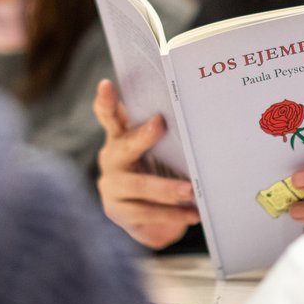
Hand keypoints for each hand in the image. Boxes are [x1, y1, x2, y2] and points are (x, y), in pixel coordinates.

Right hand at [92, 79, 199, 248]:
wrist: (150, 219)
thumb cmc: (160, 172)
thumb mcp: (162, 152)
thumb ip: (166, 137)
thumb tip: (198, 117)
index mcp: (120, 137)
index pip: (108, 116)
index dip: (106, 101)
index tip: (106, 84)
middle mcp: (111, 159)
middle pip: (124, 147)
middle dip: (143, 136)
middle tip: (160, 123)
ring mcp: (111, 187)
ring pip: (138, 186)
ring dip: (167, 189)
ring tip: (191, 191)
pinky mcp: (117, 212)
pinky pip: (146, 213)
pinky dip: (173, 214)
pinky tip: (192, 214)